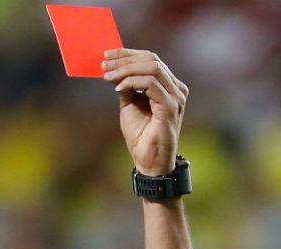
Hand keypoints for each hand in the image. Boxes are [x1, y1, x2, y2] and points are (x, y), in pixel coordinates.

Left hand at [103, 49, 187, 176]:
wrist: (149, 161)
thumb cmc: (141, 135)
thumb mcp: (129, 104)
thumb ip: (127, 85)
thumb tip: (114, 67)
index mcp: (169, 86)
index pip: (150, 59)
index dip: (127, 54)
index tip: (106, 56)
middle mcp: (176, 89)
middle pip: (151, 59)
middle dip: (125, 59)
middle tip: (104, 64)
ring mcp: (176, 97)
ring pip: (152, 67)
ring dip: (126, 69)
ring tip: (109, 76)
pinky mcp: (171, 107)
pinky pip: (151, 83)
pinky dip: (132, 82)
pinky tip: (118, 88)